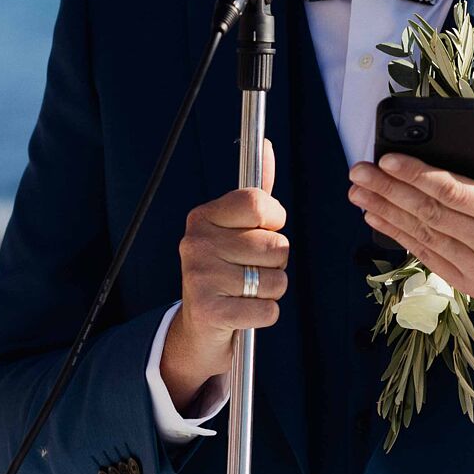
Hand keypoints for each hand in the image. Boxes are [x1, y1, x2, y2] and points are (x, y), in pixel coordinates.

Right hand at [161, 136, 287, 409]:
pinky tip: (245, 311)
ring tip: (248, 291)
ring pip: (277, 280)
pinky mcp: (209, 310)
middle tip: (251, 269)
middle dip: (275, 262)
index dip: (274, 220)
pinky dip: (266, 314)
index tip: (265, 230)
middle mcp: (196, 242)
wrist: (199, 327)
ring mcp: (199, 277)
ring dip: (272, 290)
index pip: (258, 203)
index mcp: (202, 217)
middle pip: (276, 246)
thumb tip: (265, 145)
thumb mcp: (234, 230)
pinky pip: (268, 310)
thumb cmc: (225, 272)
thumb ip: (253, 195)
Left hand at [347, 143, 473, 307]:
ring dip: (385, 212)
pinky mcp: (469, 284)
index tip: (386, 159)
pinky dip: (398, 235)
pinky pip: (427, 255)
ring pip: (423, 235)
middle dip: (389, 190)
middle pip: (430, 214)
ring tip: (359, 192)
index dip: (416, 175)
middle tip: (359, 172)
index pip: (453, 191)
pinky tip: (376, 217)